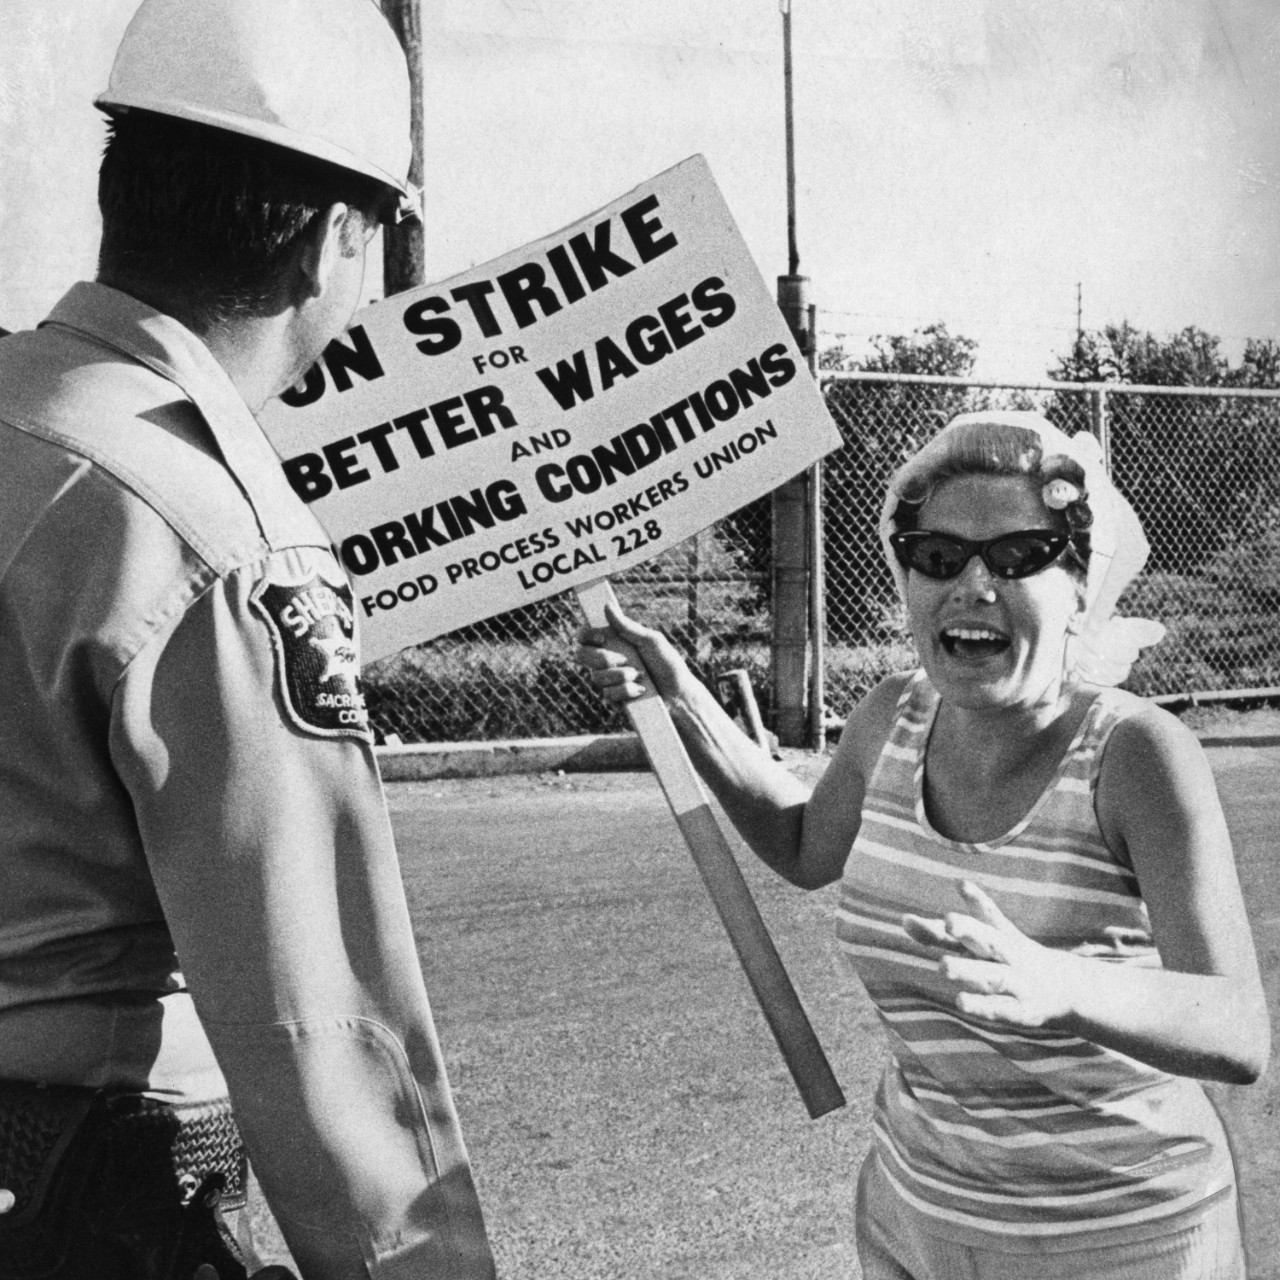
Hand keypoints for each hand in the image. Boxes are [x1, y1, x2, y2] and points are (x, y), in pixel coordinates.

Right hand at [575, 601, 687, 704]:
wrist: (679, 694)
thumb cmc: (667, 664)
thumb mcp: (650, 640)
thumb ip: (627, 626)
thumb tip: (607, 606)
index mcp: (614, 642)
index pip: (585, 636)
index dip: (585, 635)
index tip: (601, 638)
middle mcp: (607, 660)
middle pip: (582, 655)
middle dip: (603, 658)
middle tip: (625, 660)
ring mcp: (609, 680)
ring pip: (596, 677)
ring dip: (621, 676)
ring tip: (640, 675)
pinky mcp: (613, 699)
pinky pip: (608, 694)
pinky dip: (627, 691)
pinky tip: (641, 690)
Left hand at [902, 880, 1081, 1028]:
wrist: (1065, 988)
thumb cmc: (1007, 958)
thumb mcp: (978, 942)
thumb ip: (939, 933)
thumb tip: (903, 919)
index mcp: (999, 935)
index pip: (987, 915)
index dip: (976, 900)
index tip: (961, 884)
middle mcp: (1009, 954)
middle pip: (989, 940)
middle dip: (970, 930)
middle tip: (949, 920)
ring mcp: (1017, 981)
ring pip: (992, 975)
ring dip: (968, 970)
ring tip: (942, 966)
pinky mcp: (1021, 1010)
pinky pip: (1000, 1008)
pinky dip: (982, 1005)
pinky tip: (961, 1002)